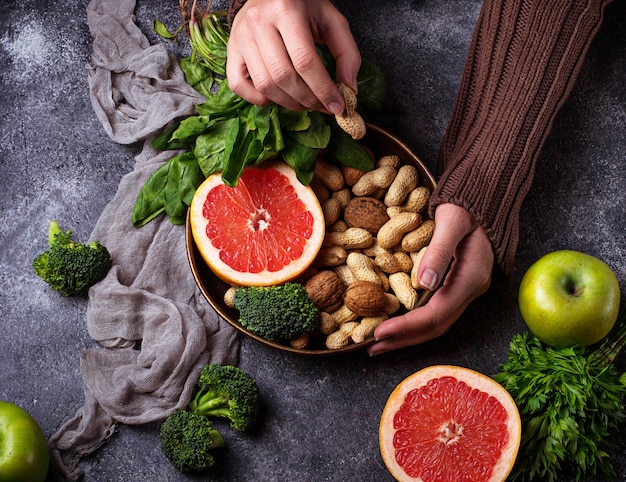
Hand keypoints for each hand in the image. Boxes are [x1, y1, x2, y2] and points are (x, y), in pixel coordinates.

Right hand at [226, 0, 360, 113]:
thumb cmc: (304, 7)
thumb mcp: (332, 21)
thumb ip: (347, 54)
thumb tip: (349, 91)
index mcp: (287, 10)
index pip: (305, 61)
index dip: (323, 89)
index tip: (338, 106)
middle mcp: (259, 22)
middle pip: (284, 76)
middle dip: (308, 99)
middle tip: (323, 106)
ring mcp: (241, 37)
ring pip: (264, 85)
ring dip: (288, 103)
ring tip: (305, 103)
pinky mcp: (231, 50)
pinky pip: (239, 85)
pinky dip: (259, 99)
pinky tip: (277, 97)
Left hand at [367, 203, 493, 355]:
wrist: (485, 196)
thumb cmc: (466, 205)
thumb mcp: (451, 221)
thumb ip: (439, 251)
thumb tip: (424, 283)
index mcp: (471, 277)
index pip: (437, 313)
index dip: (407, 326)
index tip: (379, 333)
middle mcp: (470, 290)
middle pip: (436, 326)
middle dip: (403, 339)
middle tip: (371, 347)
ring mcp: (465, 290)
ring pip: (436, 323)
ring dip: (407, 336)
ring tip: (378, 343)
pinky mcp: (456, 286)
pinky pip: (435, 312)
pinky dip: (413, 322)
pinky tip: (395, 324)